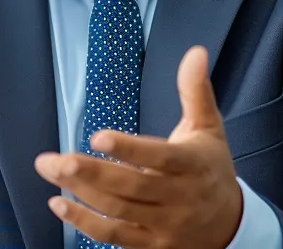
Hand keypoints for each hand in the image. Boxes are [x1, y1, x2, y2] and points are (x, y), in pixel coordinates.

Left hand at [35, 46, 242, 248]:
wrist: (230, 225)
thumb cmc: (211, 169)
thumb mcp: (208, 129)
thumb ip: (195, 92)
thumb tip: (195, 53)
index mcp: (192, 165)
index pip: (160, 157)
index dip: (129, 149)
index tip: (97, 136)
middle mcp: (180, 198)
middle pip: (131, 187)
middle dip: (90, 173)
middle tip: (55, 160)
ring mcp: (165, 225)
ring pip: (118, 211)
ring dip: (80, 194)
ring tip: (51, 171)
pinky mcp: (151, 245)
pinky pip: (115, 237)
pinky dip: (85, 223)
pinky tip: (60, 205)